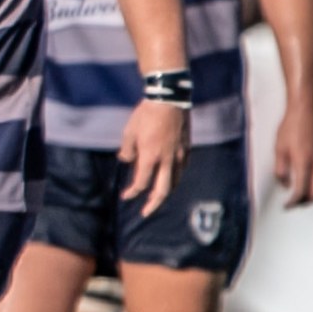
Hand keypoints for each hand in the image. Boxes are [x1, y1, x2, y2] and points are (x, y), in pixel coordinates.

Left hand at [117, 101, 188, 216]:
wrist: (169, 99)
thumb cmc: (146, 114)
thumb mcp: (129, 132)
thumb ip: (127, 150)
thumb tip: (126, 161)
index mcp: (150, 157)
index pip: (141, 183)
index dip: (132, 192)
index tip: (126, 196)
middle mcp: (167, 160)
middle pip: (162, 190)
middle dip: (153, 204)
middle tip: (146, 212)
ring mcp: (179, 155)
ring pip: (174, 181)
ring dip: (166, 192)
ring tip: (157, 198)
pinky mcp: (186, 148)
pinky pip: (182, 169)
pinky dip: (175, 178)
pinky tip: (170, 178)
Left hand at [273, 101, 312, 207]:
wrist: (307, 109)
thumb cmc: (292, 126)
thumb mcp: (279, 149)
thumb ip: (281, 170)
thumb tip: (284, 186)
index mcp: (304, 163)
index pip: (300, 192)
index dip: (293, 202)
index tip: (286, 206)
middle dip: (305, 202)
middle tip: (295, 204)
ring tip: (304, 198)